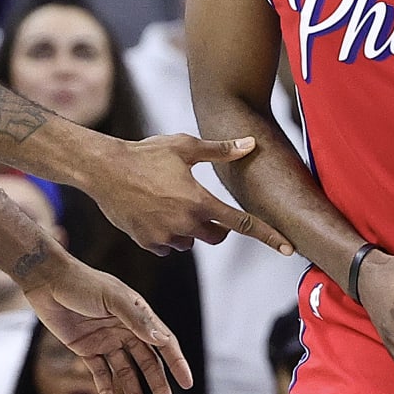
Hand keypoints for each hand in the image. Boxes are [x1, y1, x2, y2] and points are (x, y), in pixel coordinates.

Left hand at [20, 257, 193, 393]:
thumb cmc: (82, 283)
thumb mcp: (112, 298)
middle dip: (158, 388)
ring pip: (126, 374)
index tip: (187, 384)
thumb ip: (136, 319)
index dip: (176, 363)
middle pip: (147, 364)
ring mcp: (106, 341)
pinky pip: (100, 375)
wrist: (47, 281)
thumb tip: (162, 340)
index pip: (163, 343)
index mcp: (137, 315)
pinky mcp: (86, 349)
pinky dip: (105, 392)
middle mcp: (125, 330)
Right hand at [90, 134, 290, 254]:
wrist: (104, 169)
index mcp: (199, 201)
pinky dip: (168, 235)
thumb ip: (220, 150)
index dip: (269, 235)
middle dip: (216, 226)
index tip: (289, 248)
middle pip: (217, 236)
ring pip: (191, 242)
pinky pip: (168, 247)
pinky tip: (155, 213)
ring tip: (169, 203)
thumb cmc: (146, 154)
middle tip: (200, 204)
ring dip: (189, 230)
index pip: (243, 223)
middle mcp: (185, 223)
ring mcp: (165, 237)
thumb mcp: (185, 147)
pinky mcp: (148, 243)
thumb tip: (250, 144)